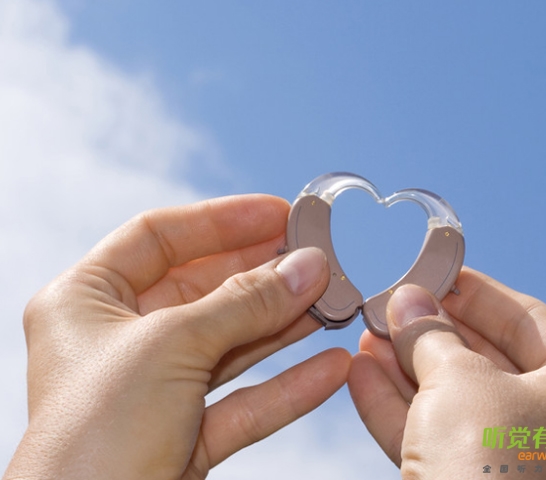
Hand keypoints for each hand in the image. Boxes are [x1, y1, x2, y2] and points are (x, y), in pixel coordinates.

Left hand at [5, 194, 350, 479]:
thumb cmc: (95, 439)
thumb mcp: (172, 346)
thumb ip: (246, 302)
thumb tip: (308, 266)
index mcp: (87, 300)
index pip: (159, 236)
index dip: (221, 221)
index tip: (278, 213)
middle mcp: (118, 339)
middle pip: (203, 288)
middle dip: (264, 274)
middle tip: (316, 256)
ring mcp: (153, 387)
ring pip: (231, 342)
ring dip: (284, 324)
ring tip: (333, 301)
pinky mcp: (183, 434)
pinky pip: (244, 400)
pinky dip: (287, 386)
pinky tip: (331, 369)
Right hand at [348, 267, 545, 478]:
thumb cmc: (490, 465)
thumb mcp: (459, 380)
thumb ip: (430, 334)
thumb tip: (404, 301)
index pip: (528, 319)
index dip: (474, 292)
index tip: (434, 271)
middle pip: (485, 358)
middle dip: (430, 331)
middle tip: (391, 305)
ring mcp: (516, 460)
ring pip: (453, 398)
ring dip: (405, 366)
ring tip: (367, 334)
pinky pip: (434, 435)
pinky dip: (396, 406)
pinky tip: (359, 374)